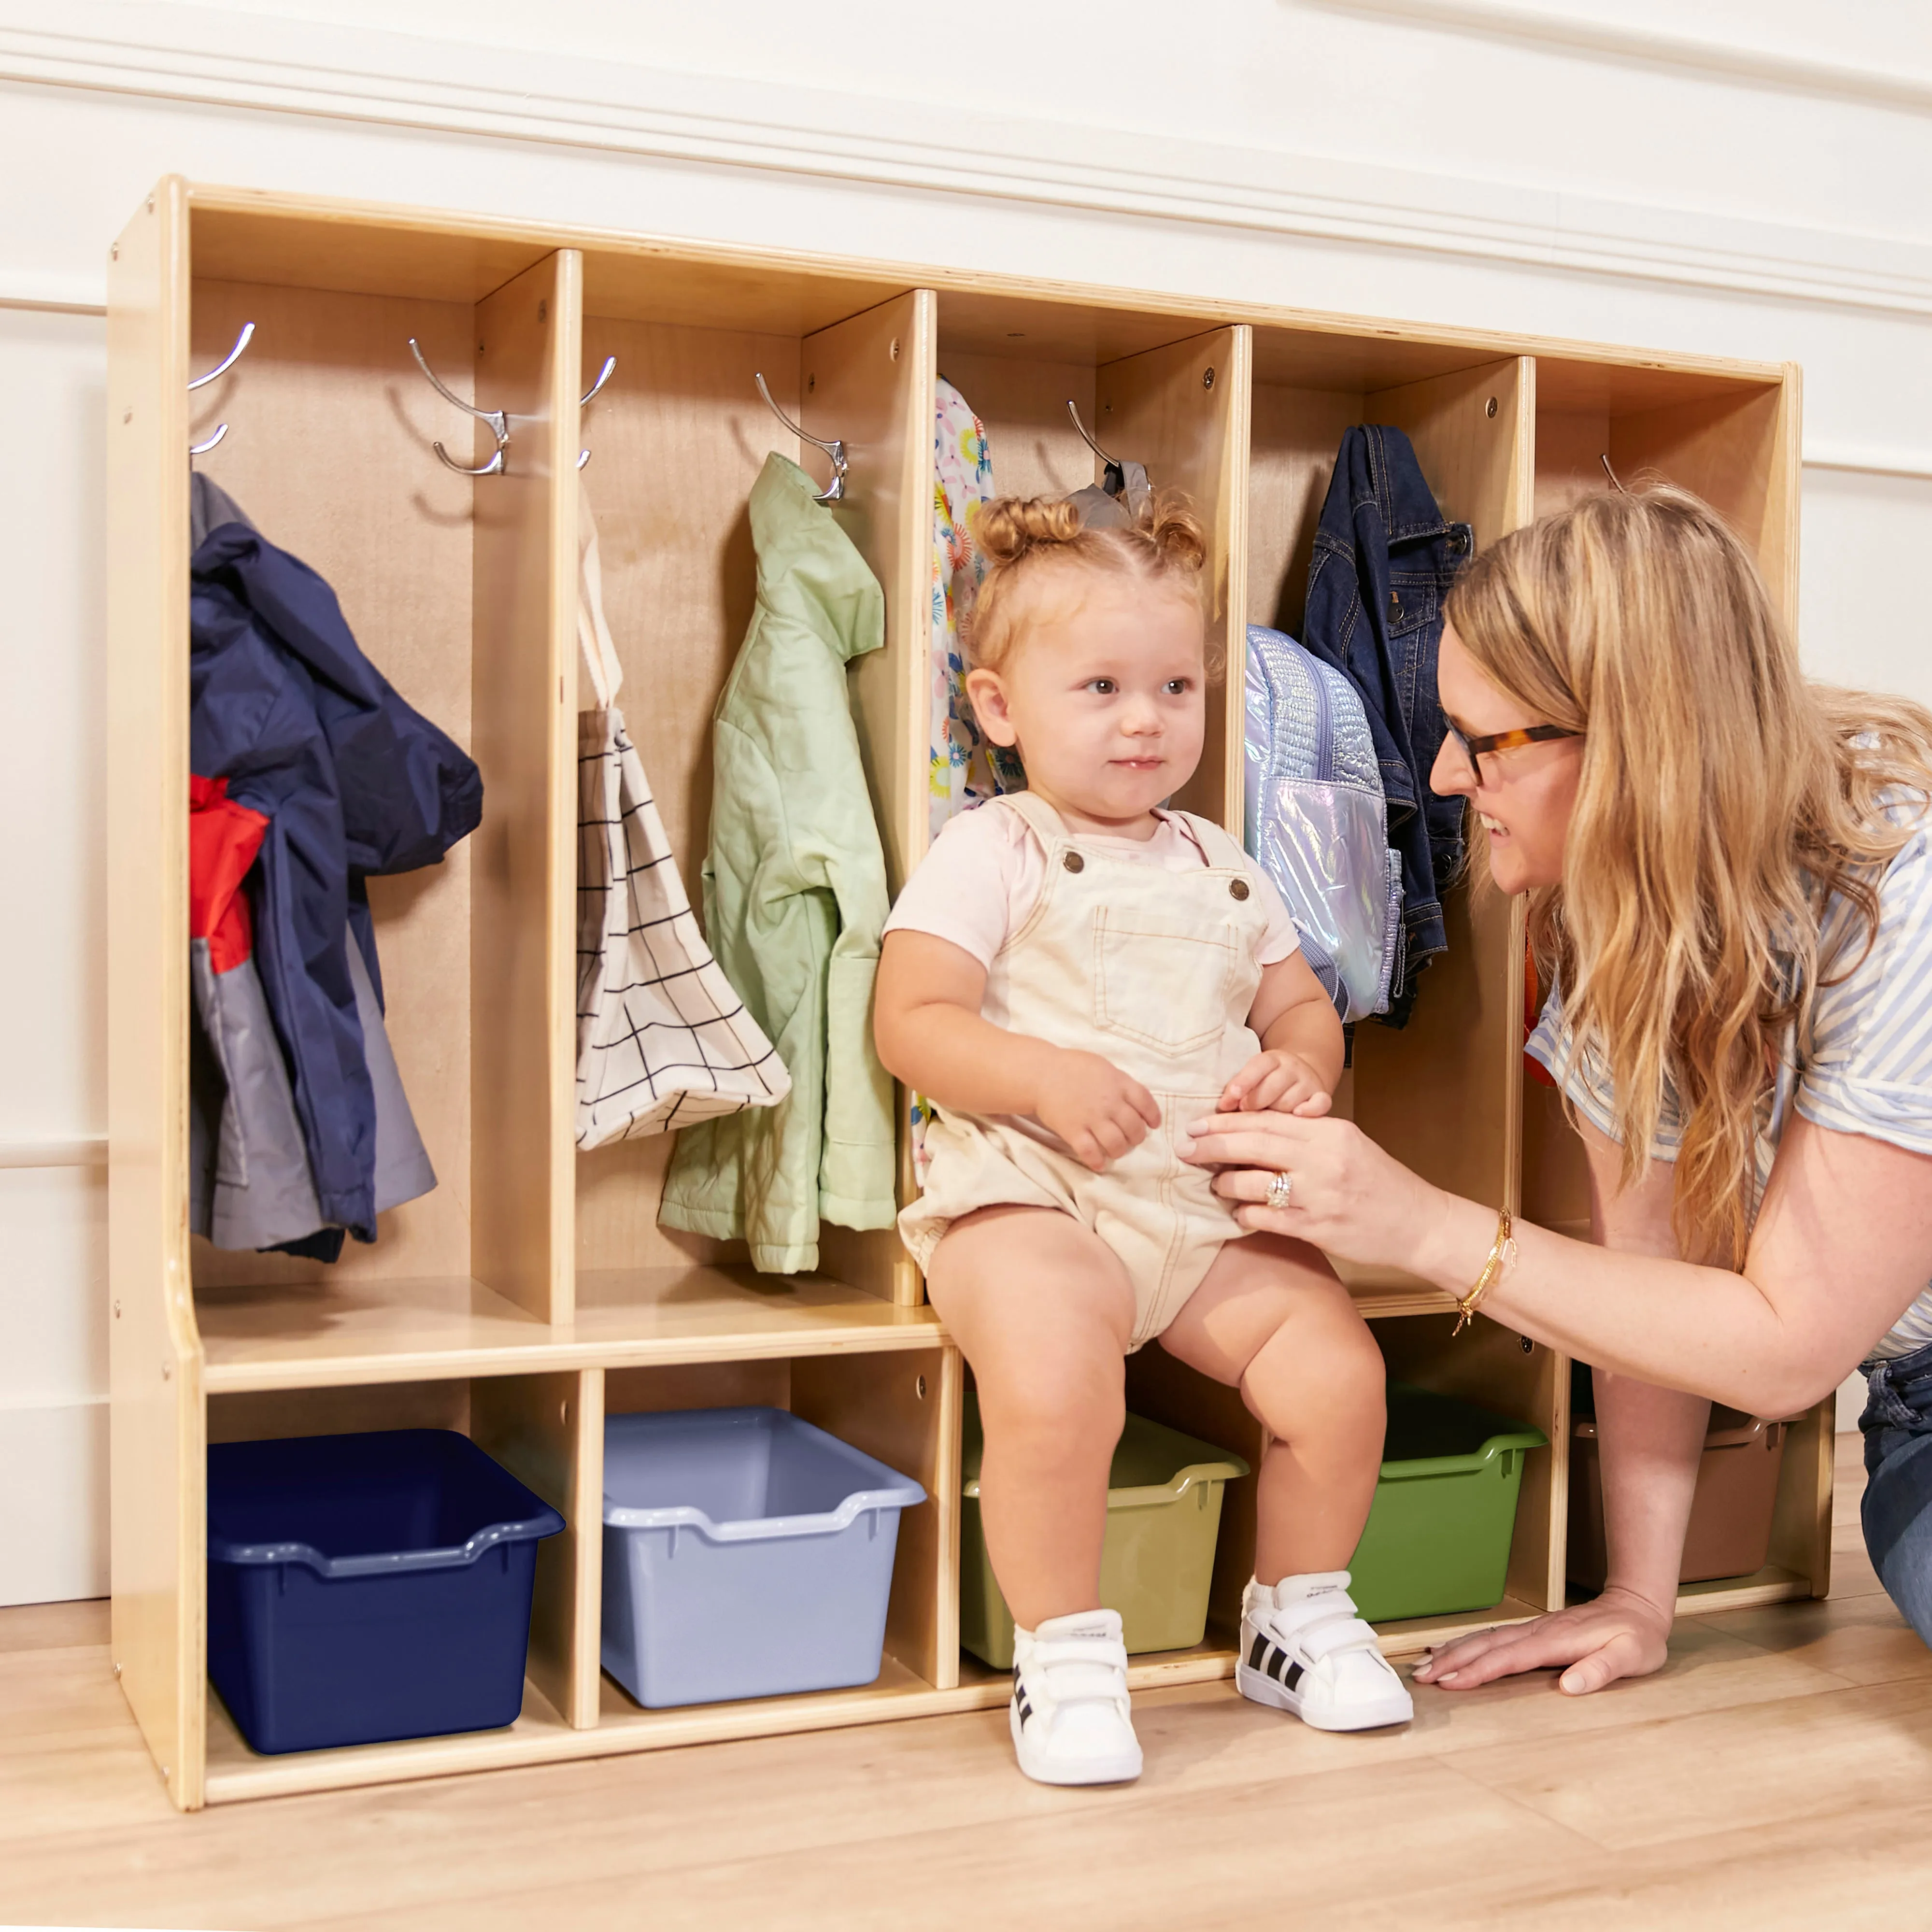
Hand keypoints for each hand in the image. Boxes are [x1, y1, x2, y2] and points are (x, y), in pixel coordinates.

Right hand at [1032, 1048, 1161, 1171]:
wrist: (1041, 1073)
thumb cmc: (1072, 1066)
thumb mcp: (1102, 1067)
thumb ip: (1119, 1082)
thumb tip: (1132, 1099)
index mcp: (1118, 1083)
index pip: (1146, 1103)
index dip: (1153, 1116)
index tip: (1152, 1124)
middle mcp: (1109, 1102)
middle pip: (1134, 1128)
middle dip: (1136, 1137)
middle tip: (1130, 1138)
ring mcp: (1092, 1118)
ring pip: (1117, 1144)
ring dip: (1119, 1151)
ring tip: (1115, 1150)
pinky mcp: (1073, 1131)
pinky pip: (1090, 1153)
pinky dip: (1097, 1161)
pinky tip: (1099, 1163)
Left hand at [1179, 1110, 1440, 1274]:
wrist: (1420, 1223)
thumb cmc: (1380, 1182)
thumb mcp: (1348, 1144)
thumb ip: (1307, 1133)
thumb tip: (1256, 1127)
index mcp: (1329, 1132)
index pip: (1267, 1120)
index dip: (1226, 1122)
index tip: (1197, 1124)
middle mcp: (1323, 1159)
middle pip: (1254, 1145)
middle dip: (1212, 1145)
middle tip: (1184, 1147)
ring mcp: (1320, 1196)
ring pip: (1254, 1183)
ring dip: (1226, 1183)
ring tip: (1214, 1184)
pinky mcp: (1318, 1229)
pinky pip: (1268, 1219)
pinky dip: (1246, 1214)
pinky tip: (1238, 1212)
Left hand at [1219, 1049, 1332, 1116]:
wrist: (1301, 1075)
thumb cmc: (1267, 1083)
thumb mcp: (1252, 1079)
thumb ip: (1238, 1090)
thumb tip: (1222, 1106)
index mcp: (1271, 1059)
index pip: (1258, 1066)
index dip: (1243, 1082)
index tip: (1229, 1099)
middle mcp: (1292, 1068)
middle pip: (1272, 1086)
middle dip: (1255, 1101)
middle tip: (1244, 1111)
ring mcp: (1308, 1082)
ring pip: (1289, 1101)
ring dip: (1275, 1112)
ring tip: (1267, 1117)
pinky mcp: (1321, 1096)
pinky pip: (1320, 1103)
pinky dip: (1310, 1110)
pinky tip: (1297, 1114)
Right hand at [1412, 1588, 1672, 1694]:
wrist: (1637, 1606)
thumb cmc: (1637, 1637)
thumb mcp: (1631, 1656)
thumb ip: (1600, 1670)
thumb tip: (1568, 1686)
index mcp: (1556, 1641)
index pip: (1509, 1658)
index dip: (1477, 1670)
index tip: (1450, 1681)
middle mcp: (1537, 1632)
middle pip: (1486, 1646)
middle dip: (1451, 1660)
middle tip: (1421, 1676)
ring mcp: (1532, 1629)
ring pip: (1483, 1639)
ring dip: (1452, 1651)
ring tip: (1424, 1664)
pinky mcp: (1532, 1631)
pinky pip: (1491, 1638)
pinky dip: (1466, 1643)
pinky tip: (1451, 1648)